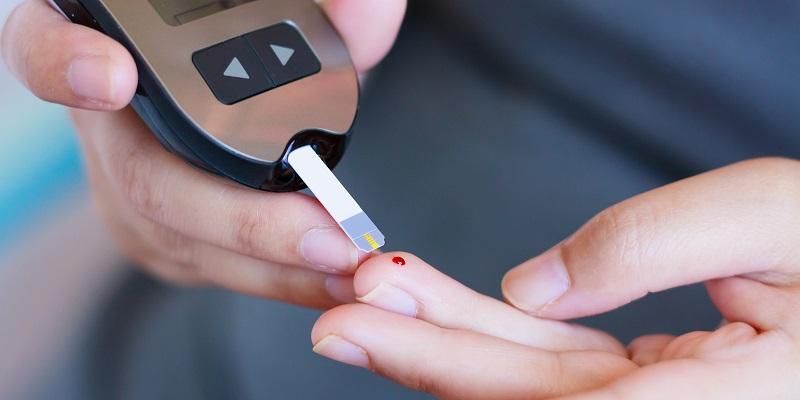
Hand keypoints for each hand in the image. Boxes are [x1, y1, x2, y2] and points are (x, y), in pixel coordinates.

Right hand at [0, 0, 405, 307]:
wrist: (247, 98)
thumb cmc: (256, 50)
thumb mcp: (289, 19)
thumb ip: (330, 7)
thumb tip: (370, 11)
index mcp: (111, 42)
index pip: (45, 43)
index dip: (67, 62)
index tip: (112, 76)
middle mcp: (104, 120)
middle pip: (143, 177)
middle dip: (244, 220)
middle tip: (324, 237)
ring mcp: (123, 184)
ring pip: (175, 237)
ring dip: (269, 264)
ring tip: (348, 267)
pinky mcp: (154, 231)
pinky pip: (201, 263)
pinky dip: (271, 276)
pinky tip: (326, 281)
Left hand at [313, 158, 799, 398]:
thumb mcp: (772, 218)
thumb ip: (653, 244)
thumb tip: (535, 282)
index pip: (552, 396)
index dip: (448, 359)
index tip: (367, 320)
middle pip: (524, 394)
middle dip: (427, 348)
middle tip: (345, 316)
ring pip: (536, 377)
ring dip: (455, 333)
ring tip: (385, 296)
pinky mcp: (655, 384)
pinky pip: (567, 360)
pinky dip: (506, 332)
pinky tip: (455, 305)